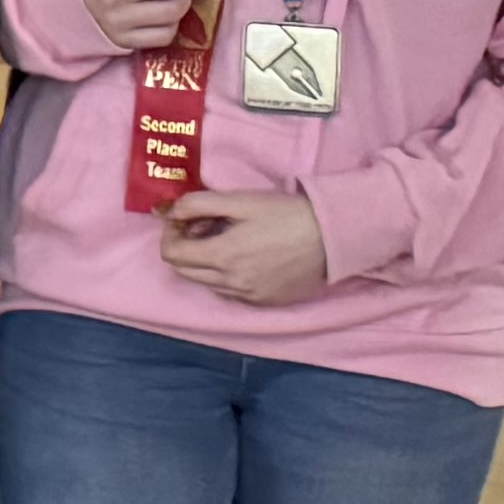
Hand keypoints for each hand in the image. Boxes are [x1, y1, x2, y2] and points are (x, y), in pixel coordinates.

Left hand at [160, 187, 332, 306]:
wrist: (334, 238)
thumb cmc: (287, 214)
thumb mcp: (240, 200)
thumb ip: (199, 204)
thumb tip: (172, 211)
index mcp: (222, 256)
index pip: (171, 255)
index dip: (170, 233)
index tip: (185, 219)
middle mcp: (232, 283)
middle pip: (184, 271)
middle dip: (185, 246)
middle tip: (205, 225)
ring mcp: (249, 297)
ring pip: (207, 283)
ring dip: (205, 262)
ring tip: (228, 238)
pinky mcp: (266, 302)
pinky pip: (231, 292)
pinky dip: (227, 275)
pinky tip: (246, 256)